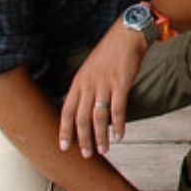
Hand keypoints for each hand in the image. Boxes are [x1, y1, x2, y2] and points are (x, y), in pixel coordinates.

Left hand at [59, 24, 145, 158]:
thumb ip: (85, 89)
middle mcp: (88, 85)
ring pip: (99, 117)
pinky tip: (119, 135)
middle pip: (81, 119)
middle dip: (83, 139)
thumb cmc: (109, 53)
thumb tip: (83, 110)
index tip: (64, 147)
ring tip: (103, 149)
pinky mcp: (121, 83)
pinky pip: (118, 109)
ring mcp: (104, 84)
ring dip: (101, 136)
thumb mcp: (89, 70)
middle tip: (87, 154)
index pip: (66, 111)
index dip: (64, 131)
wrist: (126, 35)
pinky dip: (119, 125)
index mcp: (78, 82)